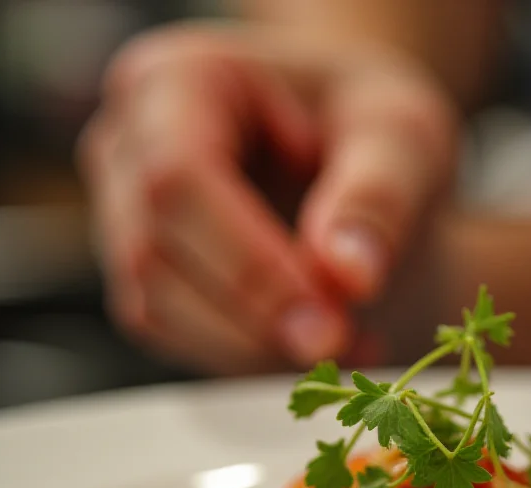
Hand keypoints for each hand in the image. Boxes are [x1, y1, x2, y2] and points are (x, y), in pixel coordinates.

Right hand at [78, 23, 457, 373]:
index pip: (179, 179)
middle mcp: (132, 151)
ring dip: (258, 351)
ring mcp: (129, 220)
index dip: (248, 263)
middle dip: (255, 320)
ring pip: (159, 311)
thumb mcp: (401, 136)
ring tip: (351, 342)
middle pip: (156, 255)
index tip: (329, 320)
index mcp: (177, 82)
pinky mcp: (151, 279)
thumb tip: (349, 277)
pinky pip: (181, 340)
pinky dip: (255, 361)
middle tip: (346, 343)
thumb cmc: (367, 128)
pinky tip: (325, 349)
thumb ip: (379, 197)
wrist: (355, 161)